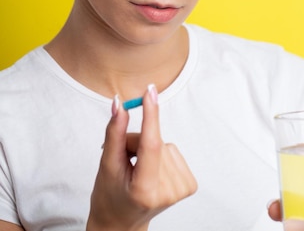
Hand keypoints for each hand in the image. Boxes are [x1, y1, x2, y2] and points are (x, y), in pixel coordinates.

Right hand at [87, 85, 197, 230]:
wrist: (122, 222)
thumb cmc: (109, 196)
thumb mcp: (106, 166)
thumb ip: (114, 134)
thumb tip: (119, 104)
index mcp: (145, 190)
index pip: (151, 145)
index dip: (151, 116)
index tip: (150, 91)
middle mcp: (168, 191)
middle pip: (154, 143)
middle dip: (136, 142)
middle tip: (124, 161)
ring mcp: (182, 190)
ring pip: (165, 145)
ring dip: (148, 150)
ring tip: (136, 170)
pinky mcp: (190, 185)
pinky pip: (173, 153)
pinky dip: (160, 156)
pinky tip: (153, 172)